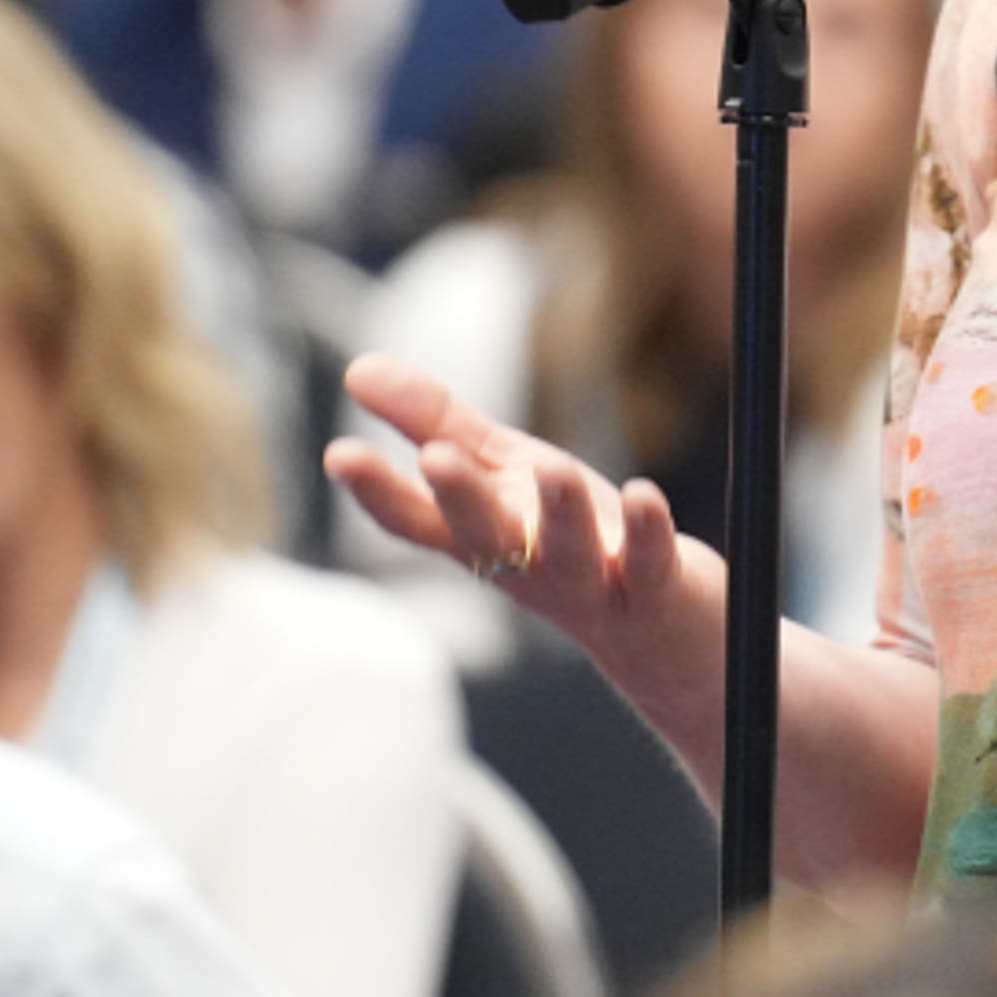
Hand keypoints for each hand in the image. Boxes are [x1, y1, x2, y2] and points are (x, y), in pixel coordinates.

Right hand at [322, 353, 722, 714]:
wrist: (657, 629)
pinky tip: (642, 494)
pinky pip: (649, 564)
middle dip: (460, 499)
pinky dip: (647, 532)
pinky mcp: (654, 590)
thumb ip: (433, 423)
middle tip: (435, 459)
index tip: (339, 453)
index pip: (418, 520)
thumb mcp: (499, 472)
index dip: (377, 491)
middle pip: (485, 537)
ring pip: (567, 556)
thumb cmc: (561, 535)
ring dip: (560, 515)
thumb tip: (357, 367)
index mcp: (480, 535)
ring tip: (554, 468)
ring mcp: (588, 584)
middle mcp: (524, 566)